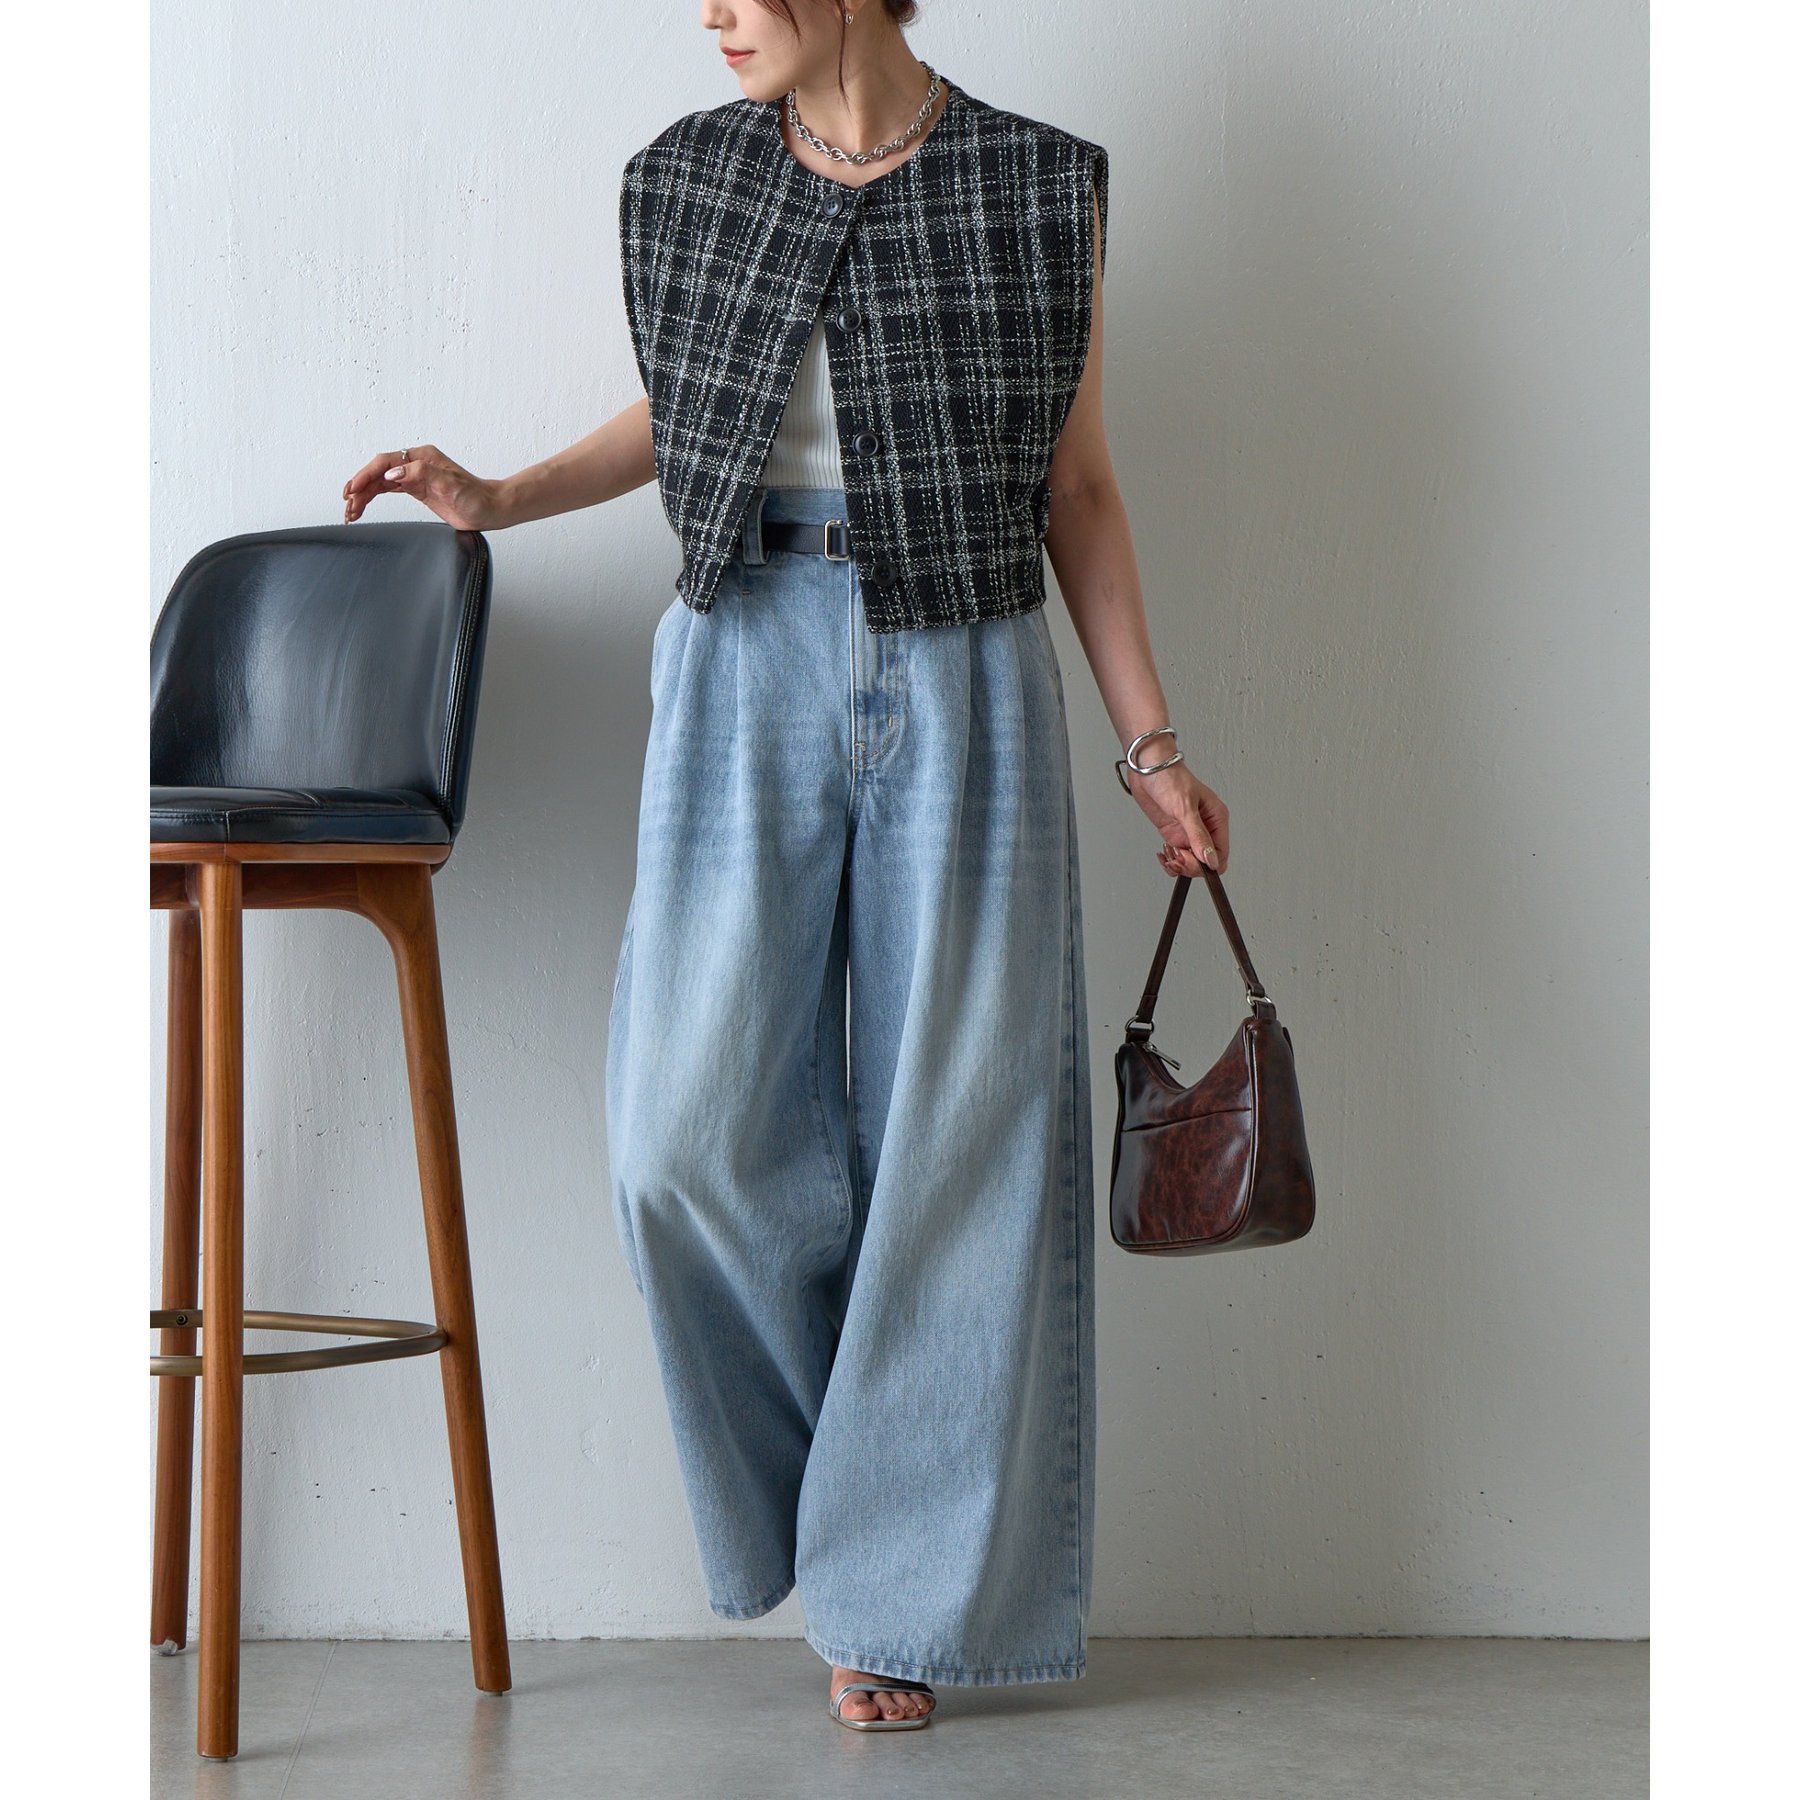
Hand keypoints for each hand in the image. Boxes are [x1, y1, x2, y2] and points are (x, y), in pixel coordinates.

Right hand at [341, 443, 508, 529]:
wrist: (490, 508)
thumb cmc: (475, 496)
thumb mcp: (449, 484)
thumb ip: (420, 475)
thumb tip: (392, 474)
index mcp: (421, 457)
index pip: (385, 462)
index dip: (366, 475)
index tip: (353, 490)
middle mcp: (415, 464)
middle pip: (379, 472)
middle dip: (360, 487)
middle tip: (347, 505)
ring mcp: (415, 477)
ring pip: (381, 483)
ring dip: (364, 495)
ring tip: (350, 511)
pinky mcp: (417, 490)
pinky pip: (388, 491)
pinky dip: (374, 498)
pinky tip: (363, 507)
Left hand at [1122, 757, 1228, 876]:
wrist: (1146, 769)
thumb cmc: (1169, 777)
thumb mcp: (1185, 809)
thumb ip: (1198, 836)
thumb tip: (1211, 860)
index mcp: (1216, 818)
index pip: (1221, 853)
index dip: (1207, 864)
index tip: (1190, 861)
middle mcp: (1205, 827)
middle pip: (1206, 862)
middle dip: (1190, 865)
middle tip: (1176, 858)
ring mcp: (1189, 831)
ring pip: (1191, 862)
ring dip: (1178, 864)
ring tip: (1168, 854)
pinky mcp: (1175, 833)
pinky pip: (1178, 856)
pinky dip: (1170, 860)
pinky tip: (1163, 854)